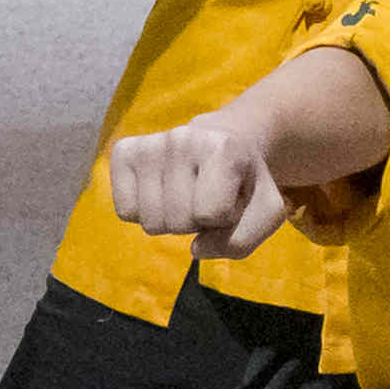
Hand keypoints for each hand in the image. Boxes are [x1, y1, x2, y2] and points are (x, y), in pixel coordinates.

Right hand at [104, 117, 291, 257]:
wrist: (224, 142)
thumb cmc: (243, 182)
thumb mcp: (264, 212)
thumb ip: (242, 241)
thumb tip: (196, 249)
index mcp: (225, 148)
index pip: (211, 214)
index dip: (225, 218)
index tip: (232, 197)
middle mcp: (184, 139)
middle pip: (178, 222)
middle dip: (197, 222)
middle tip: (208, 196)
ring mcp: (151, 144)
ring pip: (151, 222)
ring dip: (172, 220)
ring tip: (189, 193)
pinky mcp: (124, 150)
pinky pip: (125, 211)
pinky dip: (145, 213)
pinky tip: (163, 190)